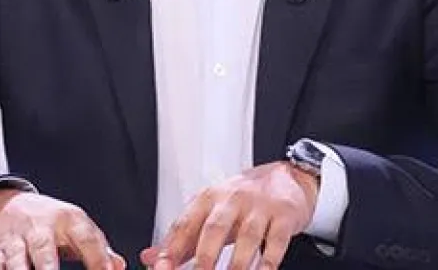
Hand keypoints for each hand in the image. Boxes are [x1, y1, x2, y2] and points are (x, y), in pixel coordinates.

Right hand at [0, 188, 127, 269]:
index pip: (86, 238)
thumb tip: (119, 266)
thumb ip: (99, 248)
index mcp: (67, 219)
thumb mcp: (77, 227)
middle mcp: (40, 228)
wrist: (11, 205)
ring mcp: (16, 241)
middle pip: (44, 249)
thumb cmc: (52, 223)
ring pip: (16, 262)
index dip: (98, 258)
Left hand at [140, 162, 317, 269]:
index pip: (185, 223)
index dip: (172, 248)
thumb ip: (182, 238)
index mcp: (209, 198)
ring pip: (246, 238)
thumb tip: (150, 258)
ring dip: (237, 266)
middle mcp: (233, 199)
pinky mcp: (284, 216)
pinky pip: (276, 242)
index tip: (162, 268)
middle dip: (204, 259)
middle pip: (214, 229)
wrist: (287, 177)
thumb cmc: (244, 198)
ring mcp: (259, 207)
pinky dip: (267, 264)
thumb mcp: (211, 211)